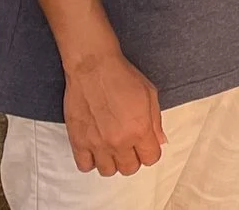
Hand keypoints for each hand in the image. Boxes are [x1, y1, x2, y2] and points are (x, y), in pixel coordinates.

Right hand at [62, 42, 164, 176]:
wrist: (93, 67)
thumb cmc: (122, 76)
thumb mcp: (150, 94)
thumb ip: (156, 122)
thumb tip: (160, 141)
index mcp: (140, 129)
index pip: (151, 158)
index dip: (151, 151)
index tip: (146, 144)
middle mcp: (119, 141)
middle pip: (130, 168)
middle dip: (133, 158)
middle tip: (130, 145)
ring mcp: (97, 144)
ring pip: (108, 171)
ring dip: (112, 161)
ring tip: (112, 147)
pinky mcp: (78, 142)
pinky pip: (85, 166)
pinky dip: (91, 161)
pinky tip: (96, 148)